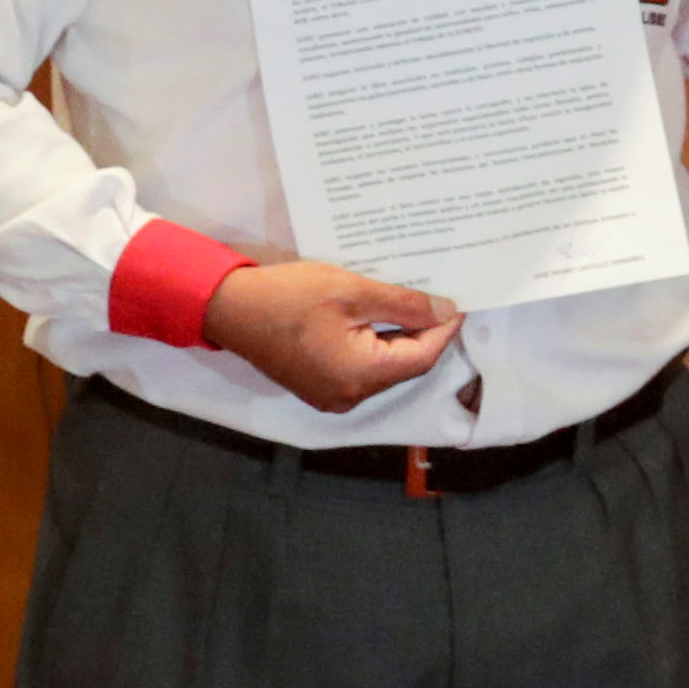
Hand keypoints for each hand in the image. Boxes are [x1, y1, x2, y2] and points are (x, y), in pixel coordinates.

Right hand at [203, 260, 460, 412]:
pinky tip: (381, 315)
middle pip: (404, 365)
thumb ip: (404, 305)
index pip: (422, 357)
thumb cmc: (289, 297)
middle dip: (423, 331)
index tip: (460, 301)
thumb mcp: (353, 292)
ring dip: (399, 336)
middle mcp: (348, 396)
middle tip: (439, 295)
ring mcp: (330, 395)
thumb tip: (447, 311)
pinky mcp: (318, 386)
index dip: (444, 329)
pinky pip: (361, 367)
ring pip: (383, 366)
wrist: (228, 308)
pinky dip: (375, 343)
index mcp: (360, 377)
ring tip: (412, 300)